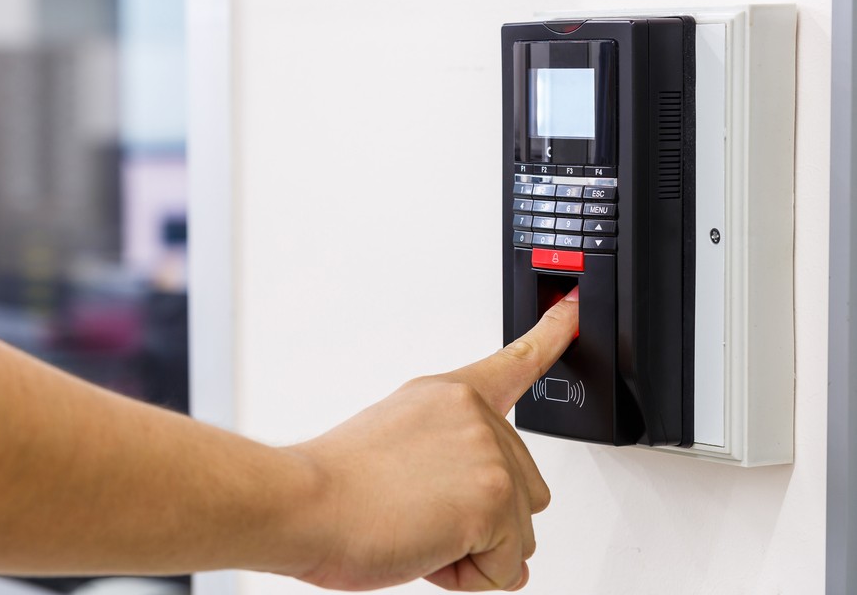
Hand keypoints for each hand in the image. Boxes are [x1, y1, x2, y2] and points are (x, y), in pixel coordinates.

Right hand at [288, 287, 578, 590]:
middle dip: (483, 520)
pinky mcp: (493, 497)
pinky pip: (508, 568)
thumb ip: (452, 469)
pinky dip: (471, 577)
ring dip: (475, 550)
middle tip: (420, 513)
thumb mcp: (398, 448)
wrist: (302, 504)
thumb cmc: (335, 484)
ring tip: (417, 529)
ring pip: (519, 533)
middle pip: (526, 489)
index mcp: (449, 396)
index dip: (553, 333)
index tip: (575, 309)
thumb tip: (494, 528)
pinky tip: (427, 548)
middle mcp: (475, 415)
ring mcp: (488, 452)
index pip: (515, 360)